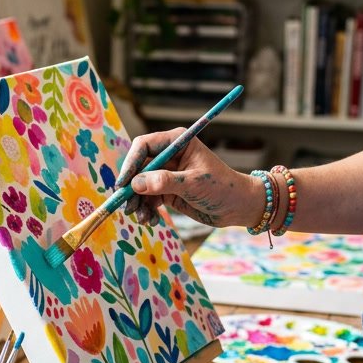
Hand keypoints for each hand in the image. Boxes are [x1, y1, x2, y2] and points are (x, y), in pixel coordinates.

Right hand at [114, 131, 262, 227]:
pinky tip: (150, 220)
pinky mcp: (167, 190)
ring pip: (141, 186)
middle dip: (132, 188)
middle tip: (128, 207)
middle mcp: (169, 155)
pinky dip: (146, 209)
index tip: (123, 184)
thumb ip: (165, 182)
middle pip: (138, 168)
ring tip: (142, 218)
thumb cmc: (222, 188)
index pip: (144, 147)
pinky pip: (148, 198)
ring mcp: (167, 173)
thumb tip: (136, 184)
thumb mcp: (194, 184)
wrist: (238, 207)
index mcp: (177, 142)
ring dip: (138, 202)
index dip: (130, 164)